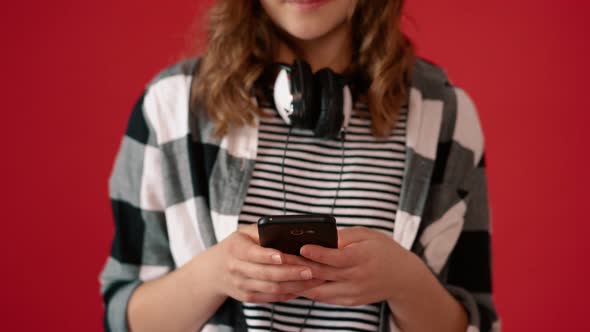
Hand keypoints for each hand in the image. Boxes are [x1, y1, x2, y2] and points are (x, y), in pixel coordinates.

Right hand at [211, 224, 323, 302]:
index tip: (284, 256)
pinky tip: (304, 287)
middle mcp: (236, 268)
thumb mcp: (246, 232)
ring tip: (315, 279)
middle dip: (291, 272)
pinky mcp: (248, 297)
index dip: (268, 256)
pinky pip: (272, 297)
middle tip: (311, 269)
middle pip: (266, 273)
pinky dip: (290, 293)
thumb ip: (264, 231)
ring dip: (295, 285)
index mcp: (235, 248)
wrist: (217, 269)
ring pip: (272, 288)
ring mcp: (241, 285)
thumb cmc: (240, 244)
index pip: (252, 253)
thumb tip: (291, 231)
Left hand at [295, 226, 420, 305]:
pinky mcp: (349, 301)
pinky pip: (324, 298)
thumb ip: (344, 236)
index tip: (302, 247)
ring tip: (283, 272)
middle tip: (282, 259)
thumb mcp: (368, 235)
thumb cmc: (383, 251)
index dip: (319, 253)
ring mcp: (352, 292)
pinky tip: (296, 282)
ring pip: (319, 291)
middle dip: (301, 267)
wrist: (403, 278)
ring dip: (300, 282)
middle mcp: (357, 278)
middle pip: (323, 274)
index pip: (337, 258)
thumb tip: (321, 236)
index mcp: (363, 258)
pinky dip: (309, 290)